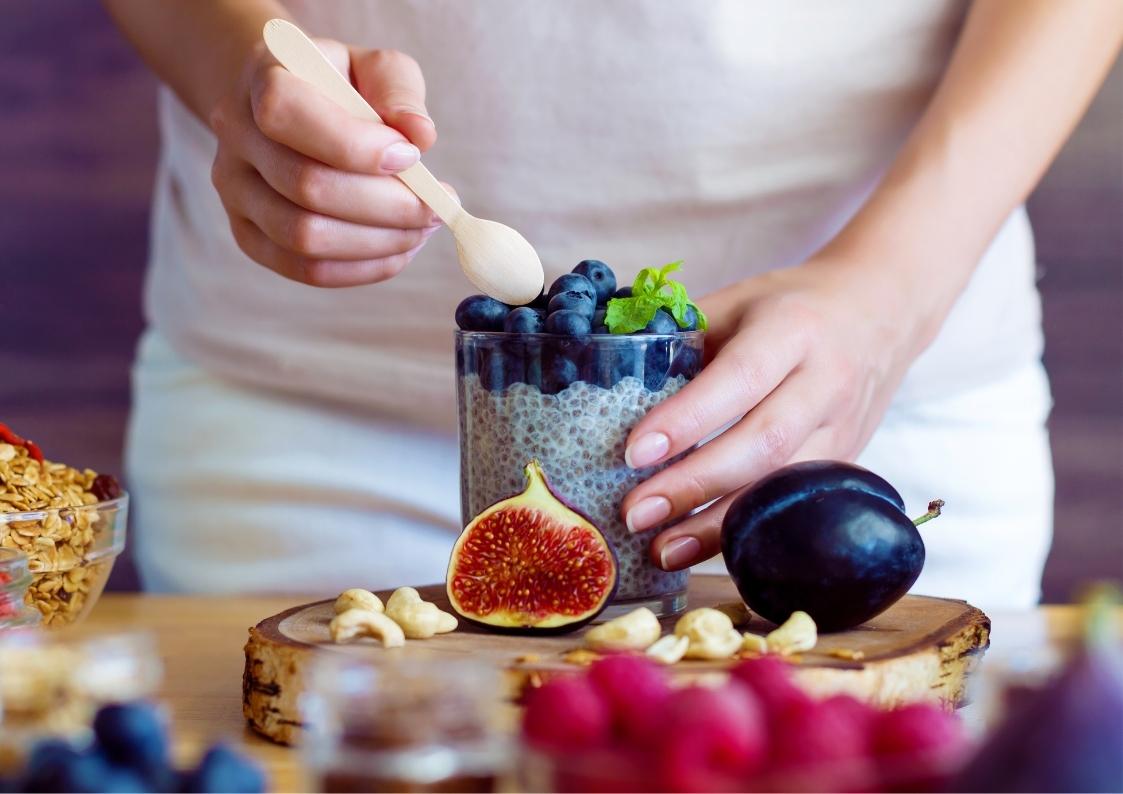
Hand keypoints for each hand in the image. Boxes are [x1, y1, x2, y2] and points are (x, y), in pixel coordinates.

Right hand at [208, 39, 446, 286]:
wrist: (288, 106)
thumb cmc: (340, 85)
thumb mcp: (374, 67)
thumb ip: (398, 92)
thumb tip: (420, 135)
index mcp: (263, 78)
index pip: (288, 113)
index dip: (355, 145)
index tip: (412, 156)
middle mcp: (237, 137)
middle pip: (307, 187)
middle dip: (387, 205)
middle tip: (436, 207)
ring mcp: (236, 192)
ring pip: (306, 238)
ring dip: (379, 242)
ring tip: (422, 228)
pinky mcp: (249, 236)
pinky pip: (307, 270)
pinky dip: (364, 268)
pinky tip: (399, 249)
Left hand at [619, 258, 932, 570]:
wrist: (882, 312)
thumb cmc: (791, 307)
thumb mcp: (738, 302)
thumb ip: (683, 339)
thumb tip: (607, 381)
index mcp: (792, 331)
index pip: (738, 379)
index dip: (686, 420)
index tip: (632, 453)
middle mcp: (825, 381)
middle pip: (762, 443)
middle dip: (694, 484)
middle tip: (635, 513)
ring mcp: (843, 428)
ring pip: (783, 486)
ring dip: (719, 525)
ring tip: (661, 549)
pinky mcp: (848, 463)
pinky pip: (796, 506)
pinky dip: (748, 531)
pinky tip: (702, 549)